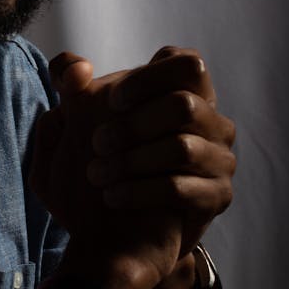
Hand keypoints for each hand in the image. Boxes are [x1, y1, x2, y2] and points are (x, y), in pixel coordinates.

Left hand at [86, 45, 235, 258]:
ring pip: (181, 147)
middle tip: (97, 142)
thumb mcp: (77, 116)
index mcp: (187, 91)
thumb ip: (68, 81)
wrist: (122, 225)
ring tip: (96, 173)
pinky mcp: (217, 196)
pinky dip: (138, 191)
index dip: (148, 79)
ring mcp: (220, 158)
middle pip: (183, 104)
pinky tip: (111, 196)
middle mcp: (212, 121)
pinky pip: (180, 188)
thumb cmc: (102, 155)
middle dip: (133, 124)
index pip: (186, 63)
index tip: (113, 101)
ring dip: (130, 160)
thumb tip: (77, 72)